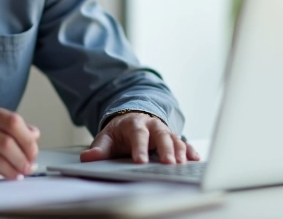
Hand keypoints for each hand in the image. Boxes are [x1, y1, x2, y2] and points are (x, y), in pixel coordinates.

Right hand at [0, 101, 39, 178]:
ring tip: (21, 171)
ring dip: (17, 165)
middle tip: (30, 164)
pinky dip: (3, 172)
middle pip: (8, 136)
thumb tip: (34, 133)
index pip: (12, 120)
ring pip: (0, 151)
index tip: (33, 149)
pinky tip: (8, 175)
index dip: (27, 138)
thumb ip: (2, 127)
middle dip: (25, 153)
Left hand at [79, 112, 199, 163]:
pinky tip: (194, 158)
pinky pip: (183, 142)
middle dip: (165, 149)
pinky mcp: (172, 138)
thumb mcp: (106, 138)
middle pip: (161, 135)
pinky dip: (190, 150)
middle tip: (168, 163)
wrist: (132, 119)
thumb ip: (99, 149)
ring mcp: (164, 131)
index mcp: (134, 123)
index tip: (140, 162)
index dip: (140, 148)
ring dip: (179, 150)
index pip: (138, 135)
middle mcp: (152, 125)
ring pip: (174, 138)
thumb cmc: (119, 132)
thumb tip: (87, 158)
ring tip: (182, 163)